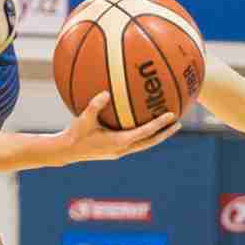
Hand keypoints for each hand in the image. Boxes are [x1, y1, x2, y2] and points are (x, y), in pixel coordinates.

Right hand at [59, 92, 178, 162]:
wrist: (66, 152)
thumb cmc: (74, 134)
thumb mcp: (83, 119)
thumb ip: (95, 105)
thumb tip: (107, 92)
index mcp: (119, 142)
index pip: (145, 133)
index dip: (160, 124)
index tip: (172, 116)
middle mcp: (122, 149)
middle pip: (150, 142)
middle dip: (165, 133)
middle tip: (178, 123)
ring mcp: (120, 151)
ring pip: (144, 144)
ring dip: (156, 136)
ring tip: (167, 126)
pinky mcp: (115, 151)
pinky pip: (135, 142)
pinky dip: (144, 135)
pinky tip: (144, 125)